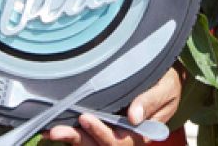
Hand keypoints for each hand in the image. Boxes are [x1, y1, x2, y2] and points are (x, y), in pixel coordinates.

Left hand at [44, 66, 181, 144]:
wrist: (165, 78)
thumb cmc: (166, 83)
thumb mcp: (165, 90)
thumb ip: (150, 102)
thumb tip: (134, 117)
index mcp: (141, 132)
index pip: (119, 141)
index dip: (101, 132)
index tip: (85, 117)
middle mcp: (124, 136)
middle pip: (99, 145)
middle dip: (78, 139)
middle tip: (56, 131)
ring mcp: (112, 131)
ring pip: (90, 143)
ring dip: (70, 138)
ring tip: (51, 132)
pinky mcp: (102, 124)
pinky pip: (85, 134)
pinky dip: (70, 133)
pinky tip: (53, 128)